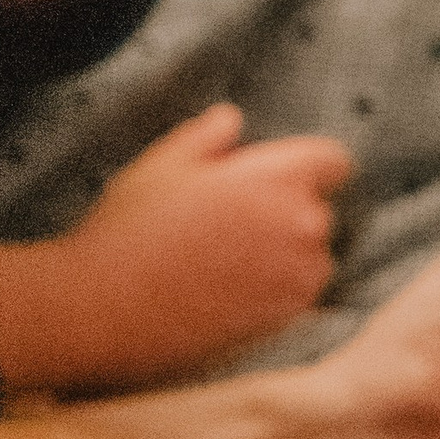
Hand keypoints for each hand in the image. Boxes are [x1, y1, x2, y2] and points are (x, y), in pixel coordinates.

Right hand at [0, 104, 352, 394]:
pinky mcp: (287, 318)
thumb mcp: (160, 166)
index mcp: (276, 178)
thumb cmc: (130, 230)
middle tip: (228, 225)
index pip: (332, 161)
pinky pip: (298, 295)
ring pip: (310, 256)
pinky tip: (227, 291)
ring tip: (225, 263)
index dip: (306, 168)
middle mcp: (301, 225)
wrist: (107, 309)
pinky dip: (274, 291)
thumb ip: (205, 137)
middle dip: (284, 211)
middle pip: (317, 209)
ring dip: (284, 255)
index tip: (275, 181)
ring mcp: (298, 276)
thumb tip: (230, 120)